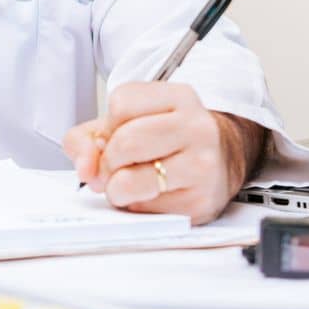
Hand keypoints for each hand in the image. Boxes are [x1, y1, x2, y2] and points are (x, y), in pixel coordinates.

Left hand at [62, 82, 267, 224]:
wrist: (224, 160)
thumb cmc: (169, 139)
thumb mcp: (131, 121)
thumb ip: (88, 138)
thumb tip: (85, 168)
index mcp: (178, 98)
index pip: (121, 104)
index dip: (108, 127)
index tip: (116, 138)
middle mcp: (195, 127)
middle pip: (124, 143)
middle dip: (108, 163)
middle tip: (115, 169)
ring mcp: (202, 165)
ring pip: (131, 181)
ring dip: (117, 189)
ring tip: (128, 185)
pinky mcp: (199, 202)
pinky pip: (146, 210)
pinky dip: (137, 207)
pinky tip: (151, 196)